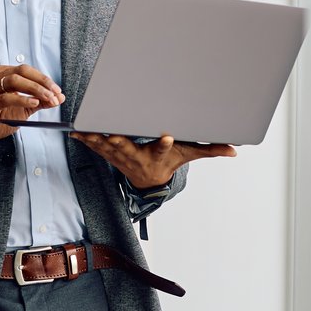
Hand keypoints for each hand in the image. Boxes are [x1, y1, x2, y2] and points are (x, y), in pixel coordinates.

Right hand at [0, 64, 63, 160]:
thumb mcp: (23, 109)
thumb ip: (39, 102)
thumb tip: (59, 98)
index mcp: (3, 74)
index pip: (27, 70)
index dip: (44, 79)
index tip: (57, 90)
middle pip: (22, 72)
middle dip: (42, 81)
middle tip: (55, 93)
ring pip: (14, 81)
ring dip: (35, 89)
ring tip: (47, 98)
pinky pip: (6, 98)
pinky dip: (22, 99)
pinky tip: (33, 103)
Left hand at [72, 133, 235, 189]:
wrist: (148, 180)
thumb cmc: (168, 162)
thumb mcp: (189, 155)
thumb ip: (210, 150)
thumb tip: (234, 150)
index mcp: (158, 155)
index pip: (162, 150)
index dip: (164, 145)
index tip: (167, 137)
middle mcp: (138, 157)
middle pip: (129, 148)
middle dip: (120, 141)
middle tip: (113, 133)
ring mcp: (122, 156)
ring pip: (108, 147)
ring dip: (97, 139)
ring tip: (87, 129)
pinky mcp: (111, 153)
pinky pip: (97, 146)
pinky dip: (87, 139)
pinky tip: (76, 131)